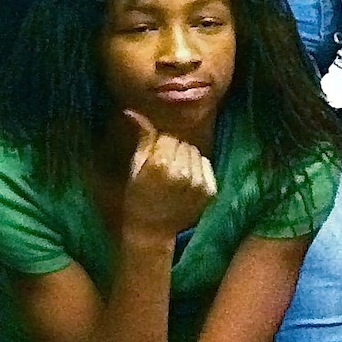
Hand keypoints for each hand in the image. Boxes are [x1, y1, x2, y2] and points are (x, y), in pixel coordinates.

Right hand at [121, 110, 216, 240]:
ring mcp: (198, 181)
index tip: (153, 159)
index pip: (167, 137)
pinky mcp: (210, 190)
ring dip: (186, 159)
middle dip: (173, 151)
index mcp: (160, 163)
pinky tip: (187, 181)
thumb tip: (132, 111)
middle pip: (182, 143)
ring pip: (195, 152)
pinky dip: (198, 169)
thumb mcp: (136, 165)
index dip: (158, 146)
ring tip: (175, 175)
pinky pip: (206, 164)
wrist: (153, 230)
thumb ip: (141, 137)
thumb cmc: (139, 196)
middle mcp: (182, 171)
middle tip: (164, 168)